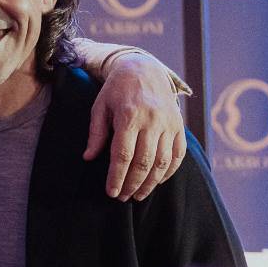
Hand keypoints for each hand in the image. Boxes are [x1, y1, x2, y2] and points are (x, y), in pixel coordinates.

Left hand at [84, 52, 185, 200]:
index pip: (123, 155)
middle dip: (132, 184)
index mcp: (129, 115)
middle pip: (144, 162)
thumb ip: (96, 133)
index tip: (111, 192)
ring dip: (150, 183)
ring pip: (162, 161)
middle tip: (122, 197)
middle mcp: (152, 120)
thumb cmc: (116, 90)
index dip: (117, 177)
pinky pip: (178, 154)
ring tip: (138, 195)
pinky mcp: (179, 126)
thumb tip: (88, 158)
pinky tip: (157, 181)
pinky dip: (168, 171)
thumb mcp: (100, 107)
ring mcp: (169, 123)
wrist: (144, 68)